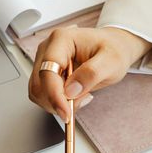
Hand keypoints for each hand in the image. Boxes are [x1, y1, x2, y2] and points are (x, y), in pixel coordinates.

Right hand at [29, 26, 151, 121]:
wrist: (114, 47)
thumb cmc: (113, 49)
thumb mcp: (112, 61)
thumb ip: (91, 74)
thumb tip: (70, 91)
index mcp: (61, 39)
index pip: (48, 70)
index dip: (54, 95)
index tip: (66, 113)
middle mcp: (48, 49)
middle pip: (39, 84)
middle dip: (58, 101)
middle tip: (82, 99)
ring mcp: (44, 61)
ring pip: (38, 92)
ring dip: (57, 103)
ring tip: (81, 94)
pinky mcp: (45, 73)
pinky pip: (43, 94)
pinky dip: (57, 102)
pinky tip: (73, 95)